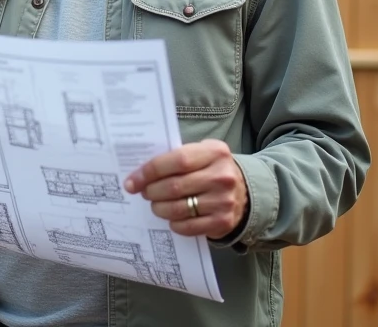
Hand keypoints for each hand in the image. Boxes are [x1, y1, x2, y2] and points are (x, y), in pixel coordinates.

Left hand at [124, 139, 248, 239]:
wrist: (244, 192)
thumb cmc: (212, 170)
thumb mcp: (202, 154)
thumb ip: (177, 157)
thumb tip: (140, 172)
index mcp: (215, 152)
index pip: (177, 160)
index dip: (150, 171)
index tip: (133, 180)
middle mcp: (222, 176)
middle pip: (174, 186)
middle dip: (151, 191)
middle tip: (143, 193)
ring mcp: (224, 201)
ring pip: (178, 208)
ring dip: (159, 208)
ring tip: (155, 205)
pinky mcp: (223, 222)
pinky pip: (188, 226)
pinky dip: (174, 223)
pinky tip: (172, 218)